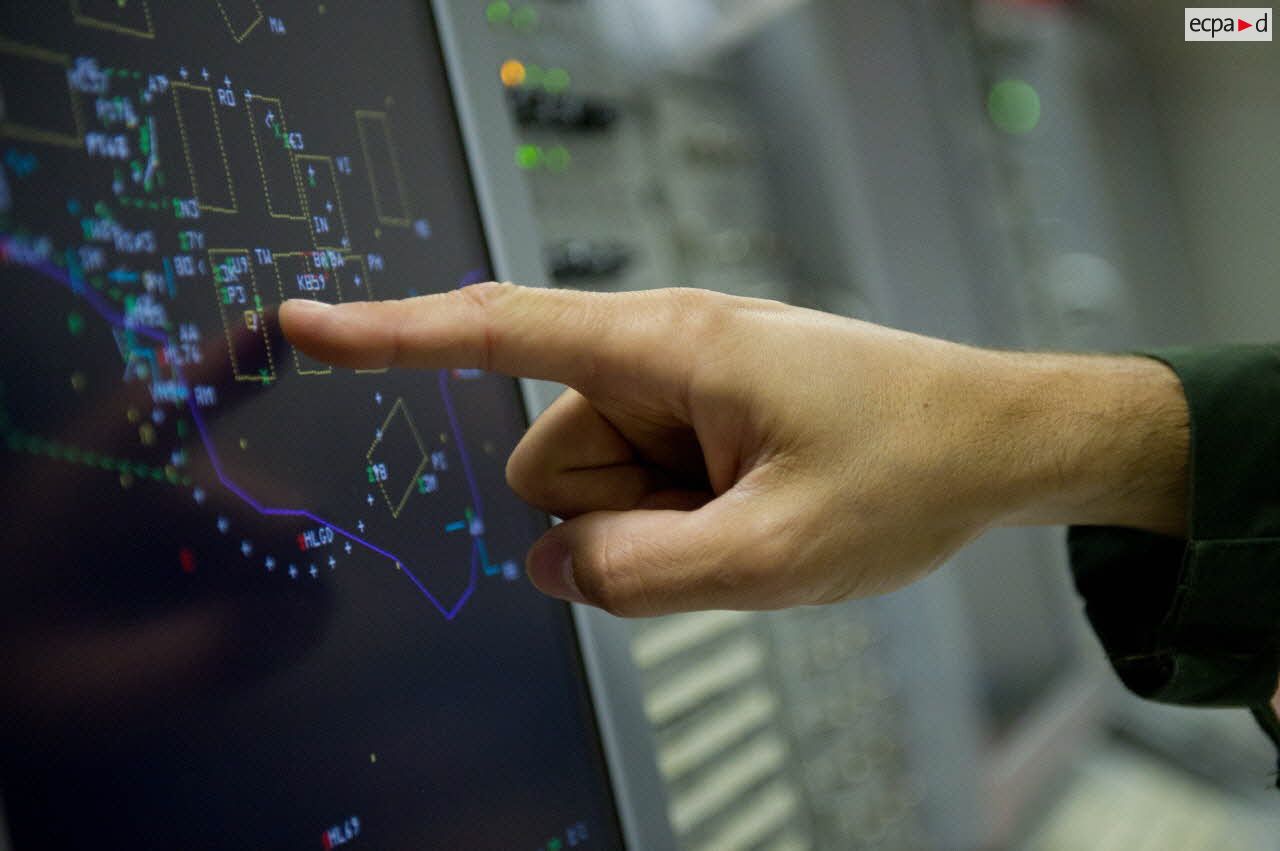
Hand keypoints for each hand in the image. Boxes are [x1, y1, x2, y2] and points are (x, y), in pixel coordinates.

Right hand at [280, 284, 1187, 616]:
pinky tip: (758, 507)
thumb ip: (637, 575)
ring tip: (756, 510)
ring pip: (592, 491)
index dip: (391, 335)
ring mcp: (675, 391)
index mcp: (665, 349)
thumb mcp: (774, 554)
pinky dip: (680, 520)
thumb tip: (551, 566)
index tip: (301, 324)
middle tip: (729, 518)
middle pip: (549, 463)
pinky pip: (637, 494)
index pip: (498, 333)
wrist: (994, 441)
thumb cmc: (906, 470)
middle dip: (615, 517)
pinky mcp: (694, 422)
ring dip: (657, 524)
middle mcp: (656, 356)